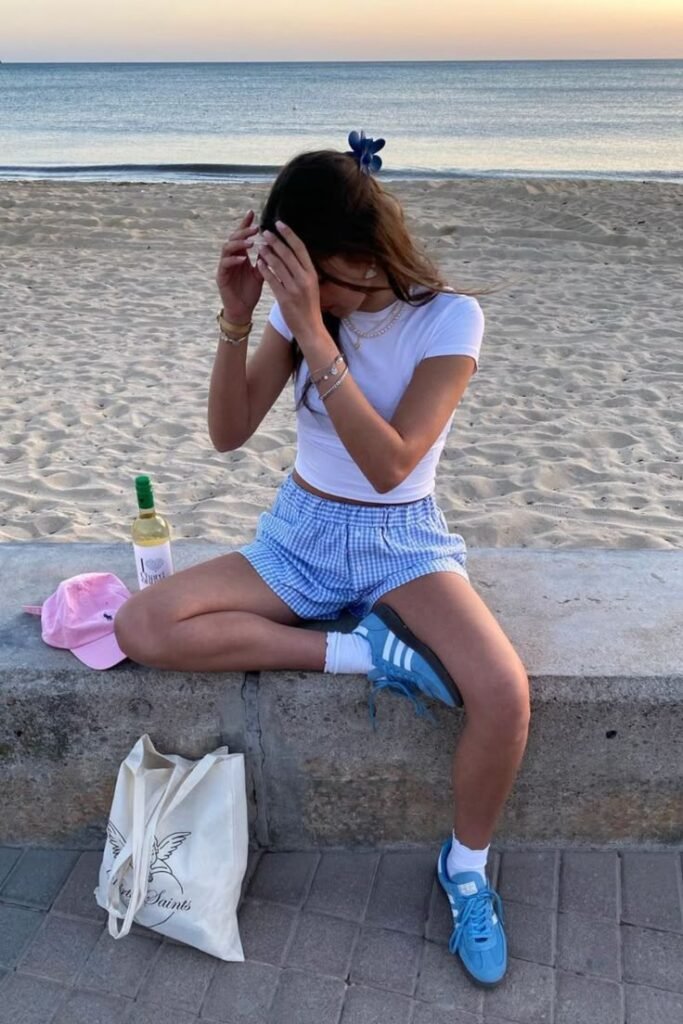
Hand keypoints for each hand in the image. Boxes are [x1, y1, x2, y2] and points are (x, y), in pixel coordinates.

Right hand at [216, 211, 263, 322]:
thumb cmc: (250, 292)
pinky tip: (242, 258)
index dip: (245, 224)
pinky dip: (233, 259)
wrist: (243, 311)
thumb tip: (272, 246)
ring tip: (250, 242)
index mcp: (241, 255)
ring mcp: (224, 266)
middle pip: (233, 238)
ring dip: (238, 244)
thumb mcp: (260, 274)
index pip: (242, 236)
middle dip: (243, 231)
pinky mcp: (221, 276)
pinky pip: (225, 264)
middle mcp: (231, 258)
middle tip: (255, 228)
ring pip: (227, 248)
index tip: (253, 213)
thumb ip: (264, 261)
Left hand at [256, 222, 324, 341]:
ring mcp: (294, 289)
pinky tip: (258, 263)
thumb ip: (303, 271)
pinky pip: (271, 280)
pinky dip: (264, 270)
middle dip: (275, 241)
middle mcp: (304, 279)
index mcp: (312, 274)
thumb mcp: (312, 286)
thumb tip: (293, 253)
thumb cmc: (309, 307)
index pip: (300, 248)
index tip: (280, 224)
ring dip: (267, 254)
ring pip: (278, 265)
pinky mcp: (284, 299)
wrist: (310, 329)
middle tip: (265, 232)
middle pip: (288, 254)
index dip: (289, 234)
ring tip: (260, 246)